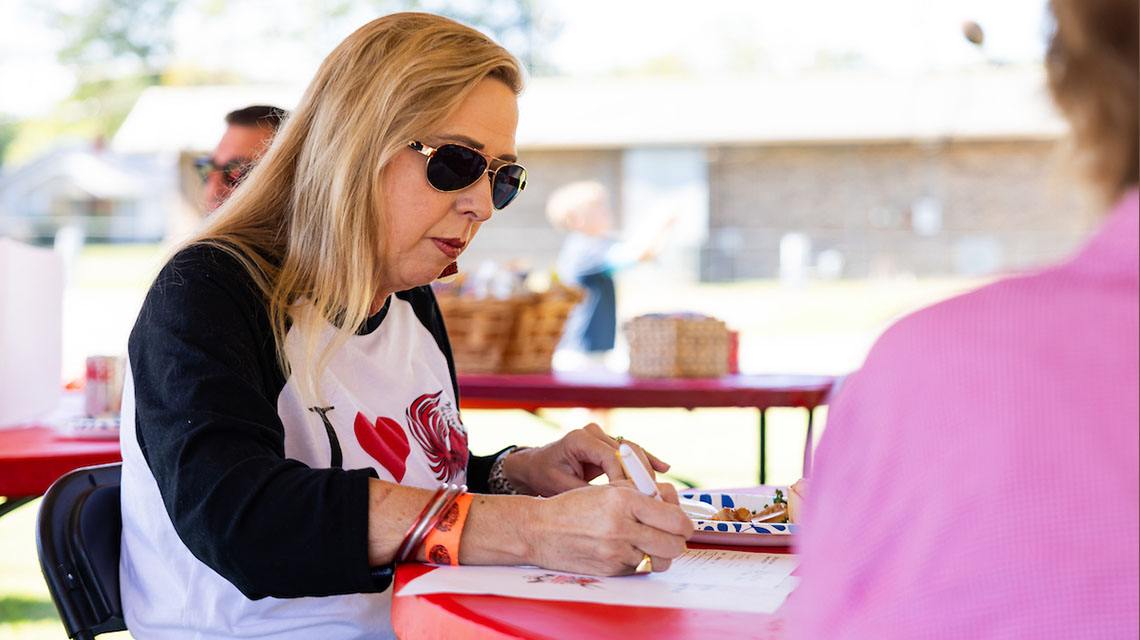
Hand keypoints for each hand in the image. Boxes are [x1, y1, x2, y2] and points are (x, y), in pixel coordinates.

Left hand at [503, 423, 668, 496]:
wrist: (535, 466)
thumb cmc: (544, 475)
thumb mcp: (561, 487)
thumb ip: (587, 493)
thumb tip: (613, 506)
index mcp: (579, 439)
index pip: (611, 457)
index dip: (625, 478)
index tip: (634, 499)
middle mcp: (593, 433)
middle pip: (627, 451)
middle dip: (641, 475)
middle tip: (654, 497)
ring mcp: (602, 436)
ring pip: (633, 450)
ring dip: (647, 469)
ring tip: (661, 489)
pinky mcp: (609, 444)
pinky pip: (631, 453)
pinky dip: (646, 461)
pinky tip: (663, 468)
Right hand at [522, 483, 692, 575]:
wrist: (539, 529)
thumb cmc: (575, 505)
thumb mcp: (610, 487)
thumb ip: (644, 492)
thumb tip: (673, 502)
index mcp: (624, 500)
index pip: (676, 519)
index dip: (685, 523)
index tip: (681, 523)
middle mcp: (621, 527)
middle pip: (675, 545)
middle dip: (677, 540)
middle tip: (668, 534)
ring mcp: (615, 552)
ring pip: (661, 561)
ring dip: (660, 553)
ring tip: (647, 542)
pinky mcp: (610, 570)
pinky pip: (640, 569)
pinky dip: (639, 561)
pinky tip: (625, 549)